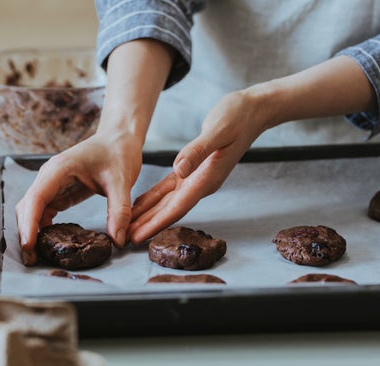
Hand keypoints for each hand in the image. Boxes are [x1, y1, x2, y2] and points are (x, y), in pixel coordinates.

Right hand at [15, 130, 142, 264]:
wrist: (119, 138)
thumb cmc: (118, 152)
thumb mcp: (122, 180)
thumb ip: (119, 210)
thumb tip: (117, 240)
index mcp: (59, 169)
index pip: (36, 198)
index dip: (29, 223)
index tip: (29, 245)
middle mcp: (49, 176)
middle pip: (27, 207)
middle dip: (26, 232)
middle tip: (32, 259)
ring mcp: (51, 184)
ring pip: (31, 210)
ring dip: (32, 232)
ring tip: (37, 256)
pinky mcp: (58, 192)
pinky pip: (43, 211)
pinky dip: (42, 227)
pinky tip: (49, 243)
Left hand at [128, 90, 267, 244]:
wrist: (253, 111)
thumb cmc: (237, 118)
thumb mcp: (218, 130)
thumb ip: (198, 151)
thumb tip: (179, 169)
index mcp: (206, 178)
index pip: (177, 208)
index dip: (156, 224)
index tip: (139, 237)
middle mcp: (201, 184)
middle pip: (170, 211)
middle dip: (148, 226)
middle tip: (126, 240)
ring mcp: (197, 178)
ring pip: (167, 202)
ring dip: (149, 215)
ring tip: (129, 227)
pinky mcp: (193, 169)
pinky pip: (169, 189)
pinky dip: (154, 198)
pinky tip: (140, 205)